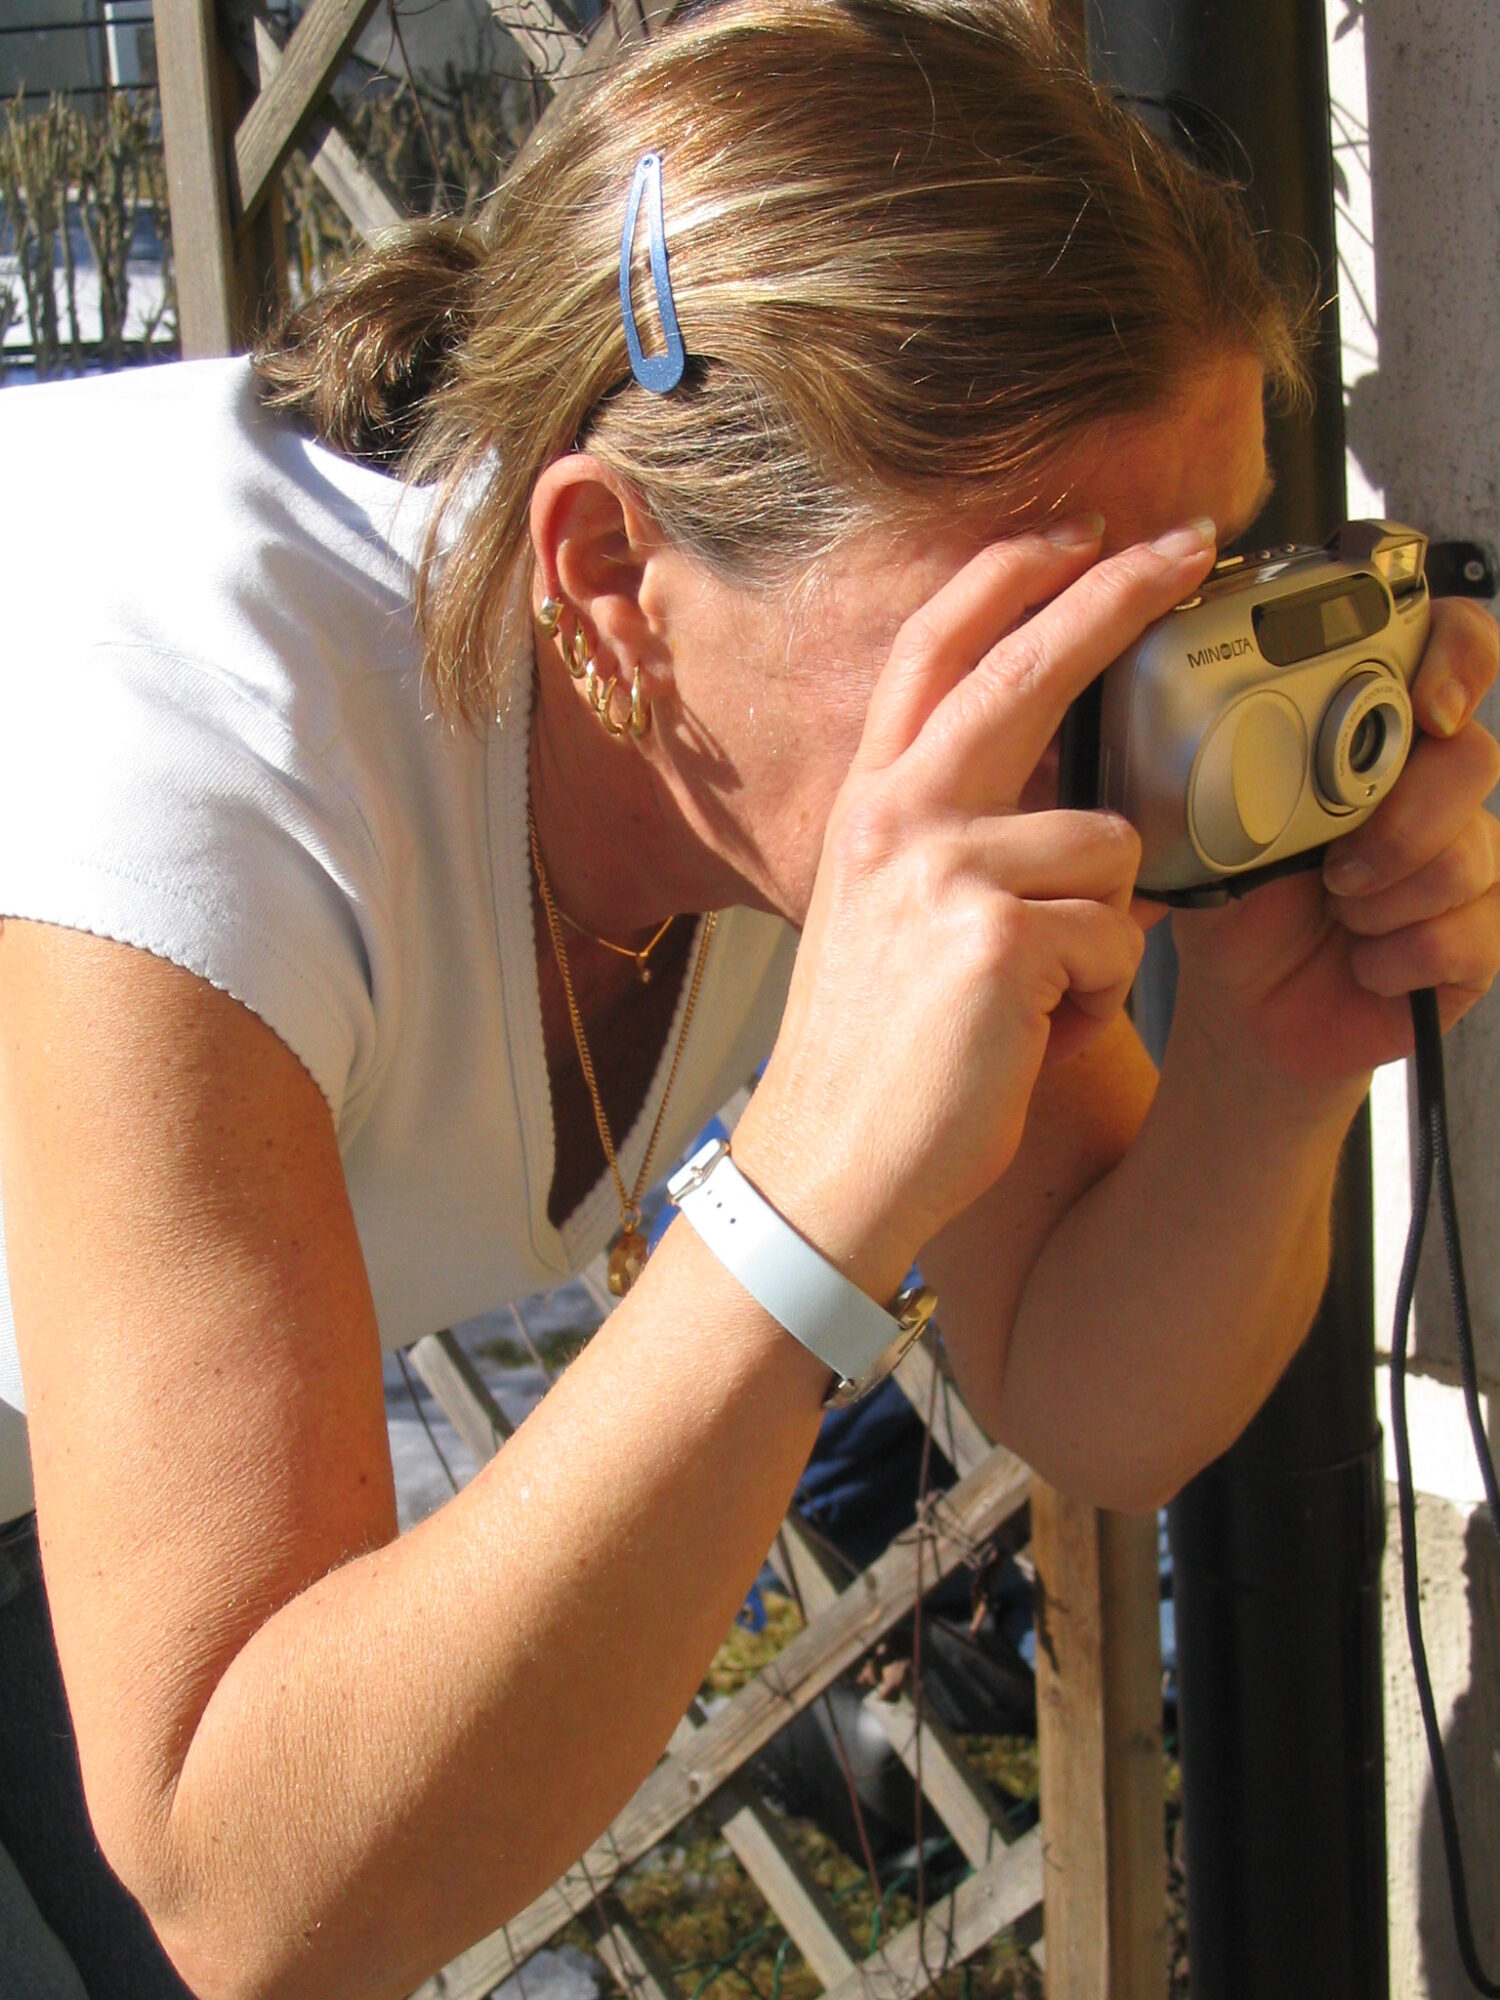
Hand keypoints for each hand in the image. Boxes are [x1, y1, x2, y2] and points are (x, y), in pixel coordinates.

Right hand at [733, 519, 1221, 1298]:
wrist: (831, 1160)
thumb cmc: (874, 1052)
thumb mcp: (890, 915)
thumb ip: (954, 839)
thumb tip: (1069, 806)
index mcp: (872, 805)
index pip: (935, 652)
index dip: (1004, 579)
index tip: (1072, 535)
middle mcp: (898, 815)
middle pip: (1024, 668)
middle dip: (1114, 593)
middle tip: (1188, 544)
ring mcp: (944, 869)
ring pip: (1109, 849)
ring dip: (1101, 933)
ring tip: (1035, 1000)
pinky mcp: (998, 935)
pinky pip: (1117, 938)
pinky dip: (1096, 1000)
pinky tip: (1033, 1037)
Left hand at [1172, 596, 1499, 1086]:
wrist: (1245, 1006)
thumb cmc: (1236, 909)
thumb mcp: (1215, 829)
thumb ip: (1238, 768)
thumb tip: (1236, 728)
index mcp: (1372, 743)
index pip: (1452, 652)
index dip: (1459, 657)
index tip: (1427, 707)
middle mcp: (1430, 790)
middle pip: (1471, 757)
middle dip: (1397, 820)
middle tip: (1332, 868)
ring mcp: (1463, 862)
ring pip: (1469, 853)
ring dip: (1383, 899)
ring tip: (1336, 914)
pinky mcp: (1477, 938)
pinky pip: (1473, 932)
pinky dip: (1398, 956)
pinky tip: (1362, 962)